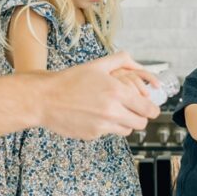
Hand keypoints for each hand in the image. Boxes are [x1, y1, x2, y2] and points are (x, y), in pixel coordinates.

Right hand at [38, 52, 159, 138]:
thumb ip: (121, 60)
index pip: (149, 109)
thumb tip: (138, 63)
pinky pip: (108, 133)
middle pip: (142, 123)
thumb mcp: (97, 65)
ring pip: (127, 130)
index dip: (152, 109)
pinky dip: (106, 126)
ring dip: (125, 122)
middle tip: (133, 110)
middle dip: (140, 116)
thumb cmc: (70, 80)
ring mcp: (102, 125)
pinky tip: (95, 115)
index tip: (150, 107)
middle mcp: (112, 111)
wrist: (44, 99)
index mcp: (117, 92)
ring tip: (114, 112)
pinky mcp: (93, 135)